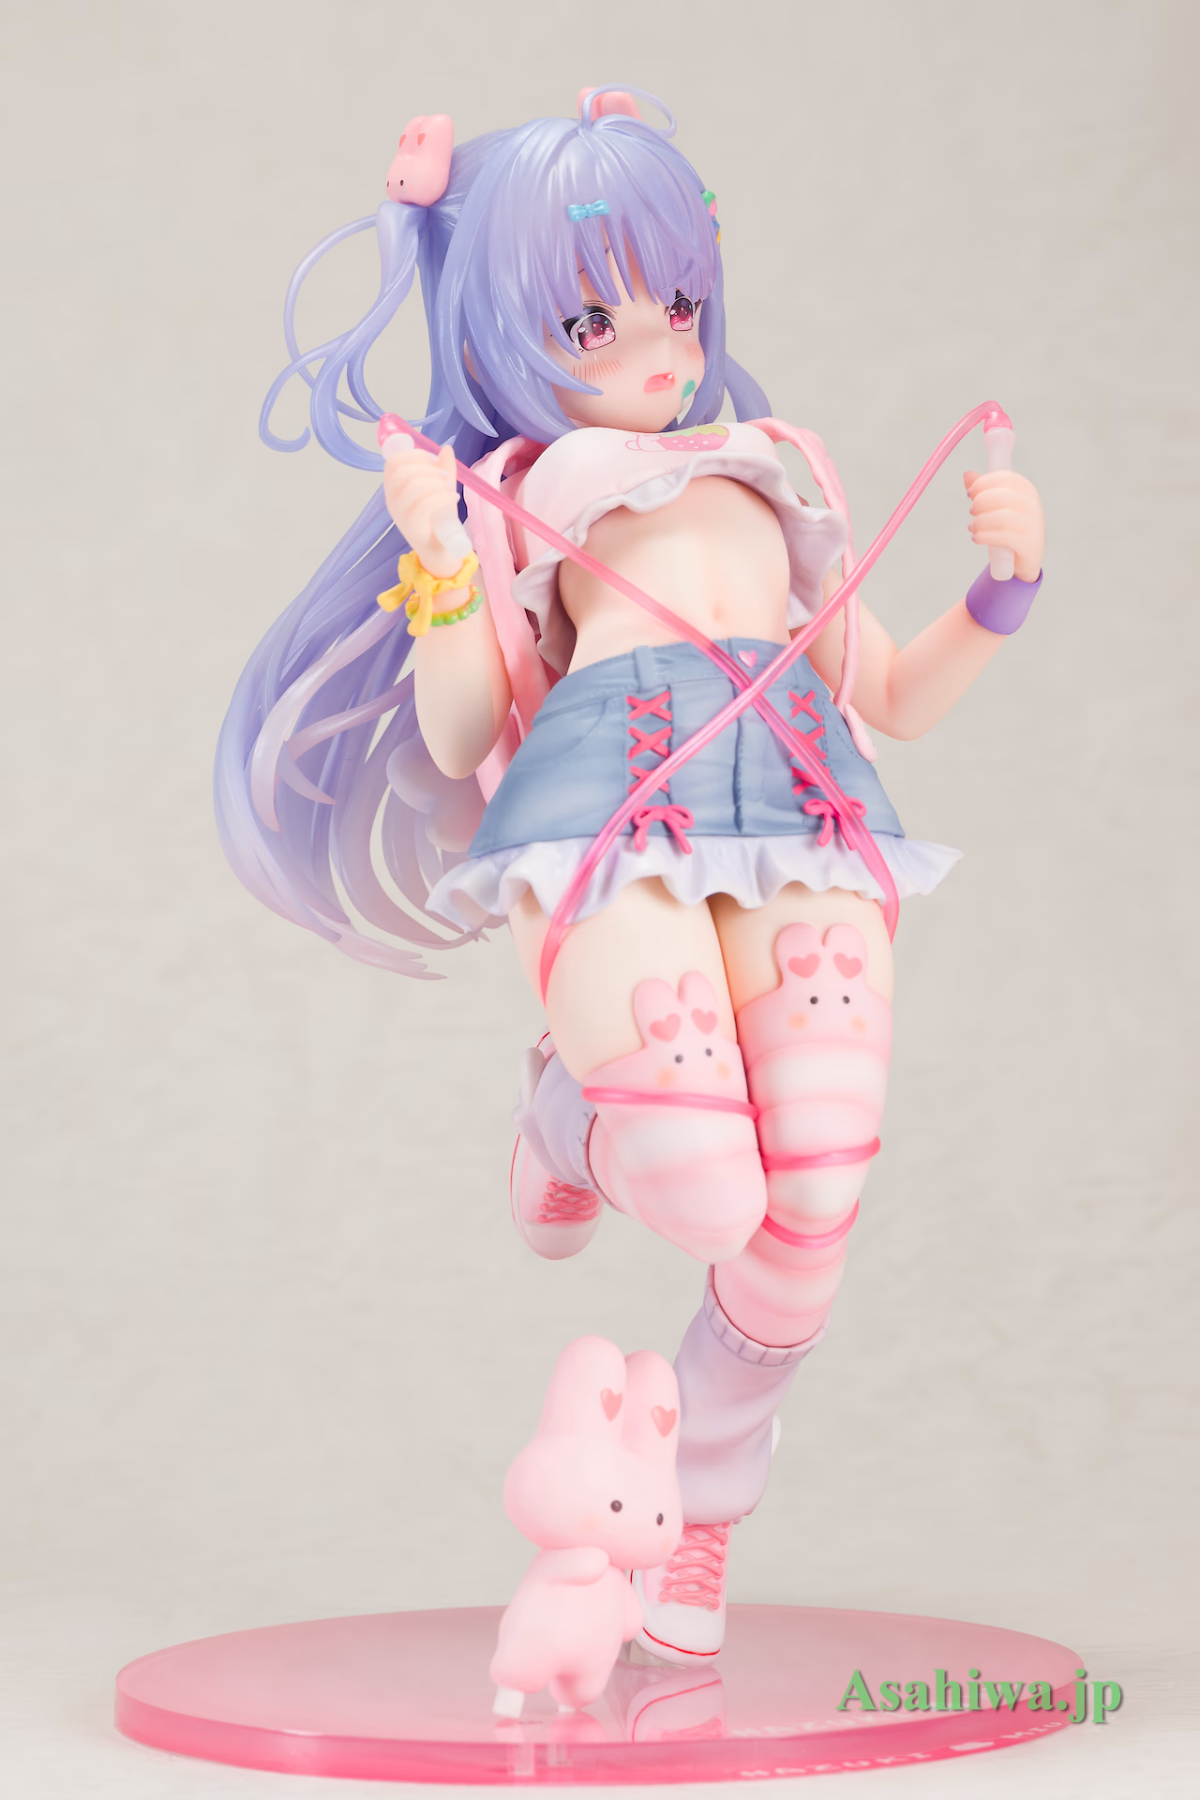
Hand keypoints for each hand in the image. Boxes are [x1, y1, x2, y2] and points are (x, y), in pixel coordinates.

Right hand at [383, 439, 464, 577]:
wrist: (442, 552)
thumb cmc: (438, 520)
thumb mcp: (441, 490)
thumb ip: (443, 469)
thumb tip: (446, 449)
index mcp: (394, 488)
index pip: (394, 462)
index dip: (416, 455)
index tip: (435, 461)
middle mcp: (392, 501)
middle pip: (403, 471)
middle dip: (429, 470)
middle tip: (446, 479)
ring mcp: (400, 516)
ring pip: (414, 486)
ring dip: (437, 484)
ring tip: (450, 492)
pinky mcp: (412, 529)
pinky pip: (424, 505)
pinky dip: (441, 498)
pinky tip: (451, 502)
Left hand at [963, 469, 1044, 581]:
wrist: (1025, 560)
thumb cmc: (1010, 528)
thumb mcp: (998, 507)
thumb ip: (983, 491)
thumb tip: (967, 474)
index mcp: (1027, 491)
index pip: (1006, 477)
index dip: (984, 483)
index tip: (970, 493)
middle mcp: (1033, 505)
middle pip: (1003, 496)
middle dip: (981, 502)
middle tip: (971, 511)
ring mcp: (1033, 525)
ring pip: (1003, 517)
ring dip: (981, 521)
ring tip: (971, 527)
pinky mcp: (1028, 544)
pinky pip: (1004, 536)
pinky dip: (985, 536)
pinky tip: (976, 538)